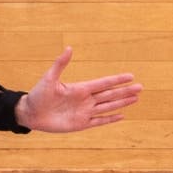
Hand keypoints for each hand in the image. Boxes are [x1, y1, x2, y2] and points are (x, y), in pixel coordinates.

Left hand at [15, 47, 141, 133]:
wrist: (30, 113)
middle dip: (125, 91)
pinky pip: (99, 121)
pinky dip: (110, 119)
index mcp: (80, 88)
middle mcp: (85, 100)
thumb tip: (69, 48)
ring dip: (122, 103)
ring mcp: (84, 112)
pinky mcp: (81, 124)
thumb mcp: (49, 78)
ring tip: (136, 99)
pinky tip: (121, 115)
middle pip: (110, 95)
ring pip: (108, 107)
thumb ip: (60, 64)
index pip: (103, 83)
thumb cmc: (38, 95)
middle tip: (141, 87)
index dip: (117, 80)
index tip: (131, 76)